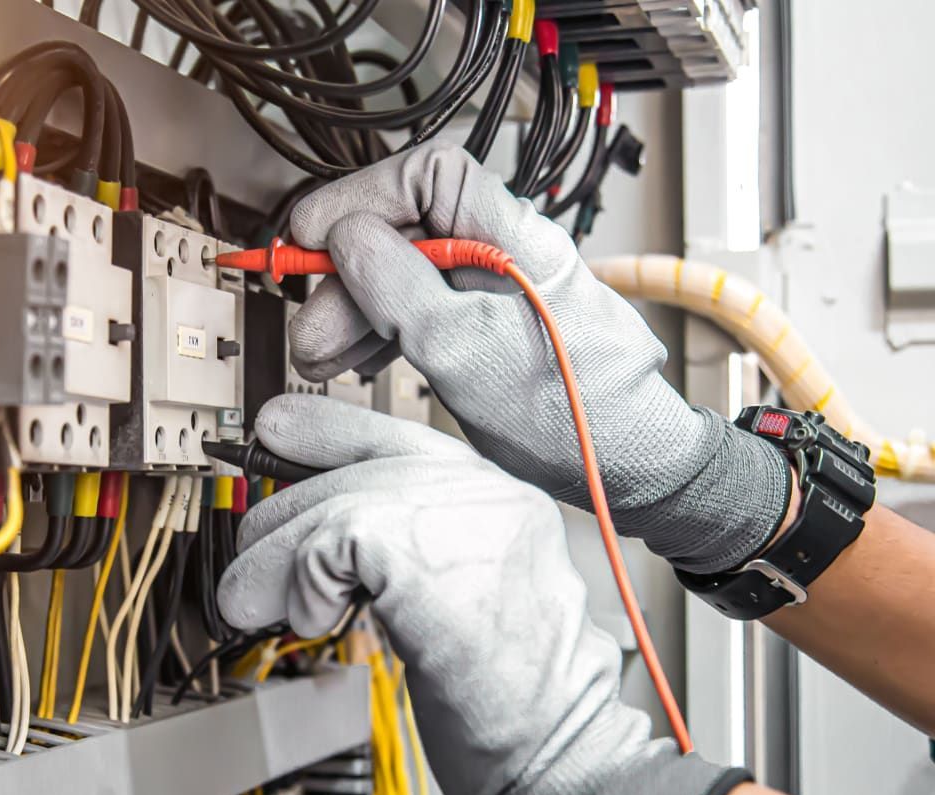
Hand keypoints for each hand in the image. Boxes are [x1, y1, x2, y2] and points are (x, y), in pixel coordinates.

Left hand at [219, 395, 744, 794]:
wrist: (561, 755)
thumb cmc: (517, 706)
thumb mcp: (459, 600)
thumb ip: (403, 551)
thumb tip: (313, 539)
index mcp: (500, 498)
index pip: (398, 432)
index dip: (325, 432)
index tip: (274, 432)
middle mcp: (488, 492)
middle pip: (351, 469)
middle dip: (282, 523)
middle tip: (250, 577)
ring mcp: (463, 514)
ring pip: (329, 506)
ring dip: (273, 564)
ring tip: (253, 607)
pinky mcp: (423, 551)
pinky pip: (324, 545)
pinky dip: (300, 585)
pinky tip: (316, 623)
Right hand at [284, 143, 787, 573]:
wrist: (630, 469)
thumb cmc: (575, 415)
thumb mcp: (465, 351)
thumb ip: (400, 288)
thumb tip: (347, 238)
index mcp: (514, 237)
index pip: (427, 176)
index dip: (360, 198)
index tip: (313, 235)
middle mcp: (503, 254)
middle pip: (403, 232)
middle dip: (345, 277)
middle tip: (311, 326)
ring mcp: (492, 292)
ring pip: (402, 276)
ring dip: (352, 312)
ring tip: (321, 358)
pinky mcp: (483, 327)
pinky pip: (417, 311)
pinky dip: (379, 333)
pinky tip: (358, 362)